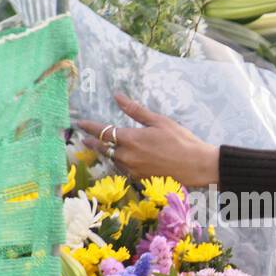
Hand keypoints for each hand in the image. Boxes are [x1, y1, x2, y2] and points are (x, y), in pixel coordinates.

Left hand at [77, 94, 219, 186]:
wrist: (196, 166)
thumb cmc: (180, 140)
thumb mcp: (158, 121)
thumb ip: (135, 111)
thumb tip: (117, 96)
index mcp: (131, 139)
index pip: (102, 131)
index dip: (89, 127)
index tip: (79, 123)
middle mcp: (127, 156)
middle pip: (103, 148)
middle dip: (92, 142)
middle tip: (83, 138)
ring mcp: (132, 170)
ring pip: (112, 160)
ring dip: (106, 153)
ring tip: (100, 147)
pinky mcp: (139, 179)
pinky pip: (123, 169)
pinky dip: (119, 163)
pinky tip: (120, 160)